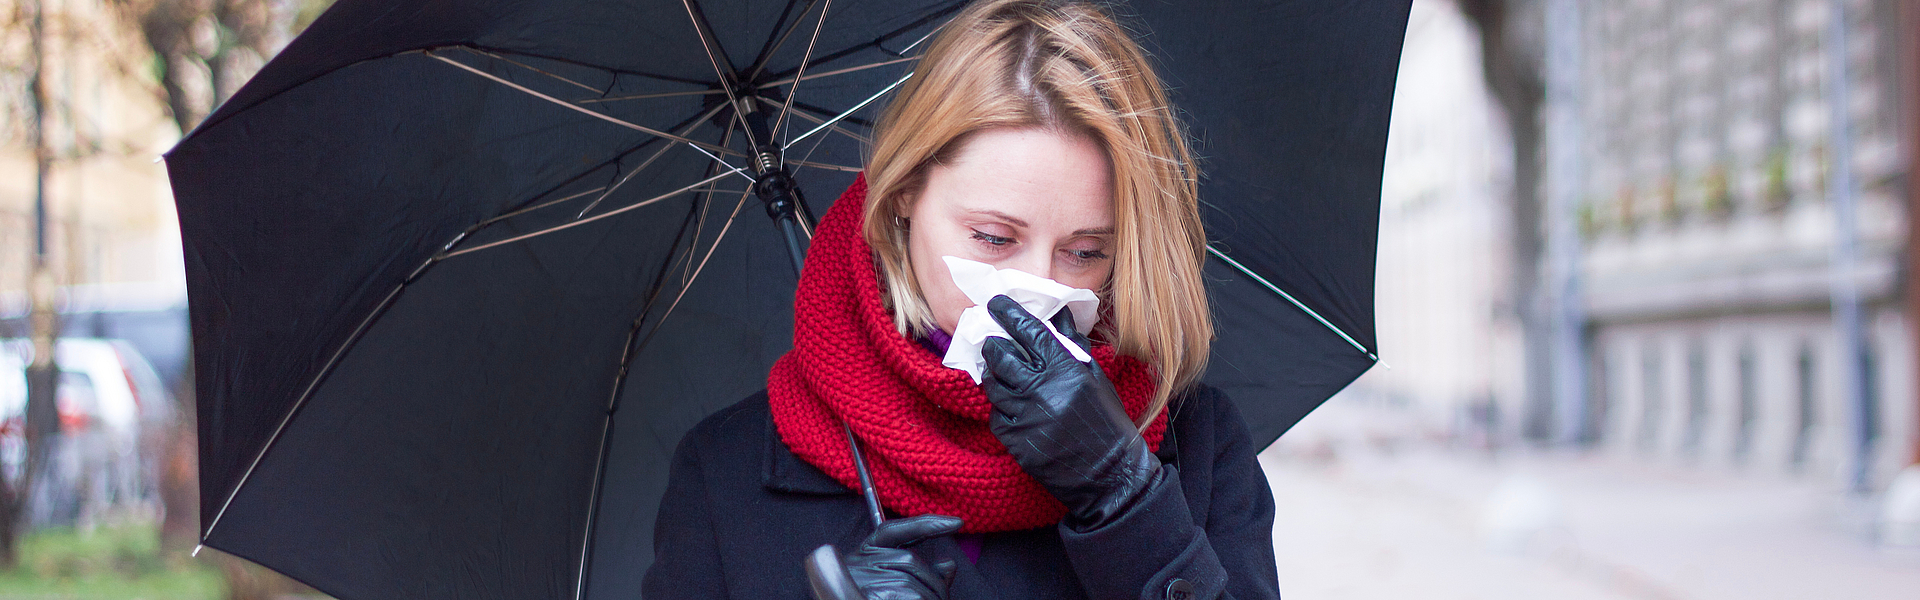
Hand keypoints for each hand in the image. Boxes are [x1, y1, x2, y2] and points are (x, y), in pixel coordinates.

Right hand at [810, 514, 961, 599]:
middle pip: (911, 560)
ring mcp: (861, 579)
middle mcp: (860, 561)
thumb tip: (949, 564)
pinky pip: (910, 597)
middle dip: (935, 584)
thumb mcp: (896, 584)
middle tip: (939, 599)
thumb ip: (922, 573)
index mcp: (866, 553)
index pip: (894, 531)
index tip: (957, 522)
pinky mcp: (865, 595)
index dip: (926, 524)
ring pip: (913, 584)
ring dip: (929, 599)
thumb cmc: (869, 594)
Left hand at [979, 295, 1161, 530]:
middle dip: (993, 344)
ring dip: (993, 374)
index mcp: (1066, 369)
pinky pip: (996, 415)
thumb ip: (1073, 343)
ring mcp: (1027, 417)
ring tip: (998, 371)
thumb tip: (1058, 312)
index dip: (1008, 313)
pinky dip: (1001, 406)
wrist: (1109, 473)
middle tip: (992, 340)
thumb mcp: (1095, 377)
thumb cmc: (1106, 421)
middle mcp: (1044, 390)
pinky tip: (1011, 404)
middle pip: (1001, 355)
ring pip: (993, 385)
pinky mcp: (1016, 441)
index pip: (1028, 331)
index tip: (996, 304)